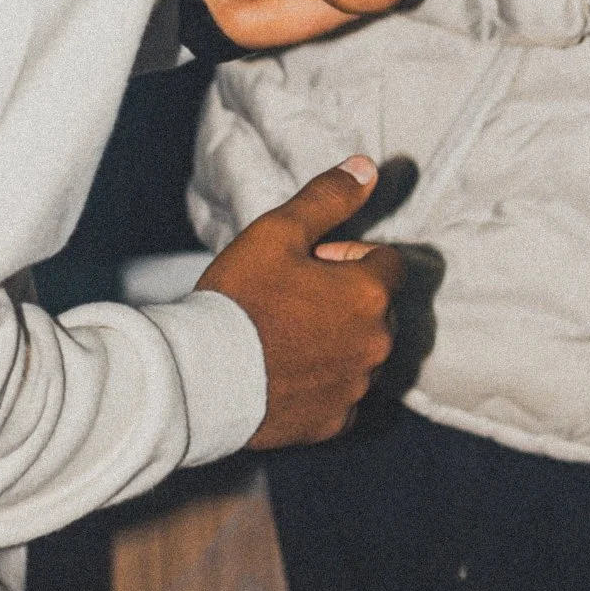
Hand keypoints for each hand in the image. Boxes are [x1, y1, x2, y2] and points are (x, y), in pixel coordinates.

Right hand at [196, 156, 403, 447]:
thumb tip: (367, 168)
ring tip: (283, 333)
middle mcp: (376, 344)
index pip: (388, 262)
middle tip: (291, 295)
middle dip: (345, 296)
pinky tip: (286, 370)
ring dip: (337, 338)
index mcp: (369, 294)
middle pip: (378, 307)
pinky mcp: (334, 422)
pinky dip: (325, 380)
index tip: (310, 262)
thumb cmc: (240, 299)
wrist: (201, 379)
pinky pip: (343, 393)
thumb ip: (329, 198)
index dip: (349, 255)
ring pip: (361, 350)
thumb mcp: (279, 231)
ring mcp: (356, 387)